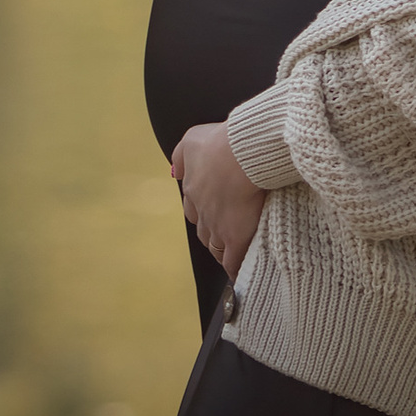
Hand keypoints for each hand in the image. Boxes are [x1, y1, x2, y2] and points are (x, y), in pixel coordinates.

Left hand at [171, 121, 265, 275]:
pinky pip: (232, 261)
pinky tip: (239, 275)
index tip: (211, 213)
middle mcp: (201, 211)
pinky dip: (235, 269)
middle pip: (202, 229)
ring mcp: (217, 227)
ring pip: (215, 247)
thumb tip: (175, 171)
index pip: (193, 208)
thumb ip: (182, 156)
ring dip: (221, 251)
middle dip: (210, 233)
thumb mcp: (192, 140)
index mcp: (192, 188)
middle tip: (222, 235)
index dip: (202, 212)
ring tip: (231, 255)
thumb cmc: (220, 143)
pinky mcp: (235, 239)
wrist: (240, 155)